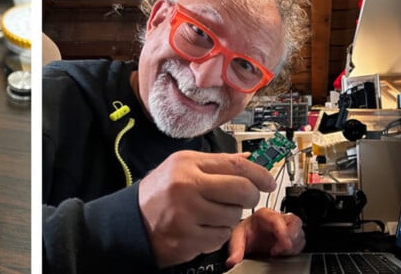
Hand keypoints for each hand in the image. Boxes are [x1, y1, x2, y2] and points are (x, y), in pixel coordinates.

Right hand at [138, 151, 276, 267]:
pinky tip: (204, 227)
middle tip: (245, 198)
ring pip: (234, 216)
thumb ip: (216, 163)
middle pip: (241, 190)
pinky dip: (218, 234)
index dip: (259, 173)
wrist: (132, 221)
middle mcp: (186, 188)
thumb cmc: (160, 192)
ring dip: (231, 216)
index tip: (268, 181)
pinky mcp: (188, 240)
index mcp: (187, 165)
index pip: (235, 165)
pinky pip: (221, 237)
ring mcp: (187, 216)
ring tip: (213, 213)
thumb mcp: (182, 166)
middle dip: (251, 196)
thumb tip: (249, 160)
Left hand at [226, 208, 304, 267]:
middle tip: (283, 250)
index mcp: (264, 215)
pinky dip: (296, 249)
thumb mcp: (237, 239)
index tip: (283, 245)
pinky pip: (301, 241)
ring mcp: (286, 227)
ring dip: (294, 245)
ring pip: (300, 232)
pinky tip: (285, 254)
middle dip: (293, 237)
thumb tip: (232, 261)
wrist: (247, 237)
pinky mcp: (291, 237)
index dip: (283, 232)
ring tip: (281, 253)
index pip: (278, 219)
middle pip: (295, 222)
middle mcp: (277, 219)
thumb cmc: (245, 233)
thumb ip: (236, 249)